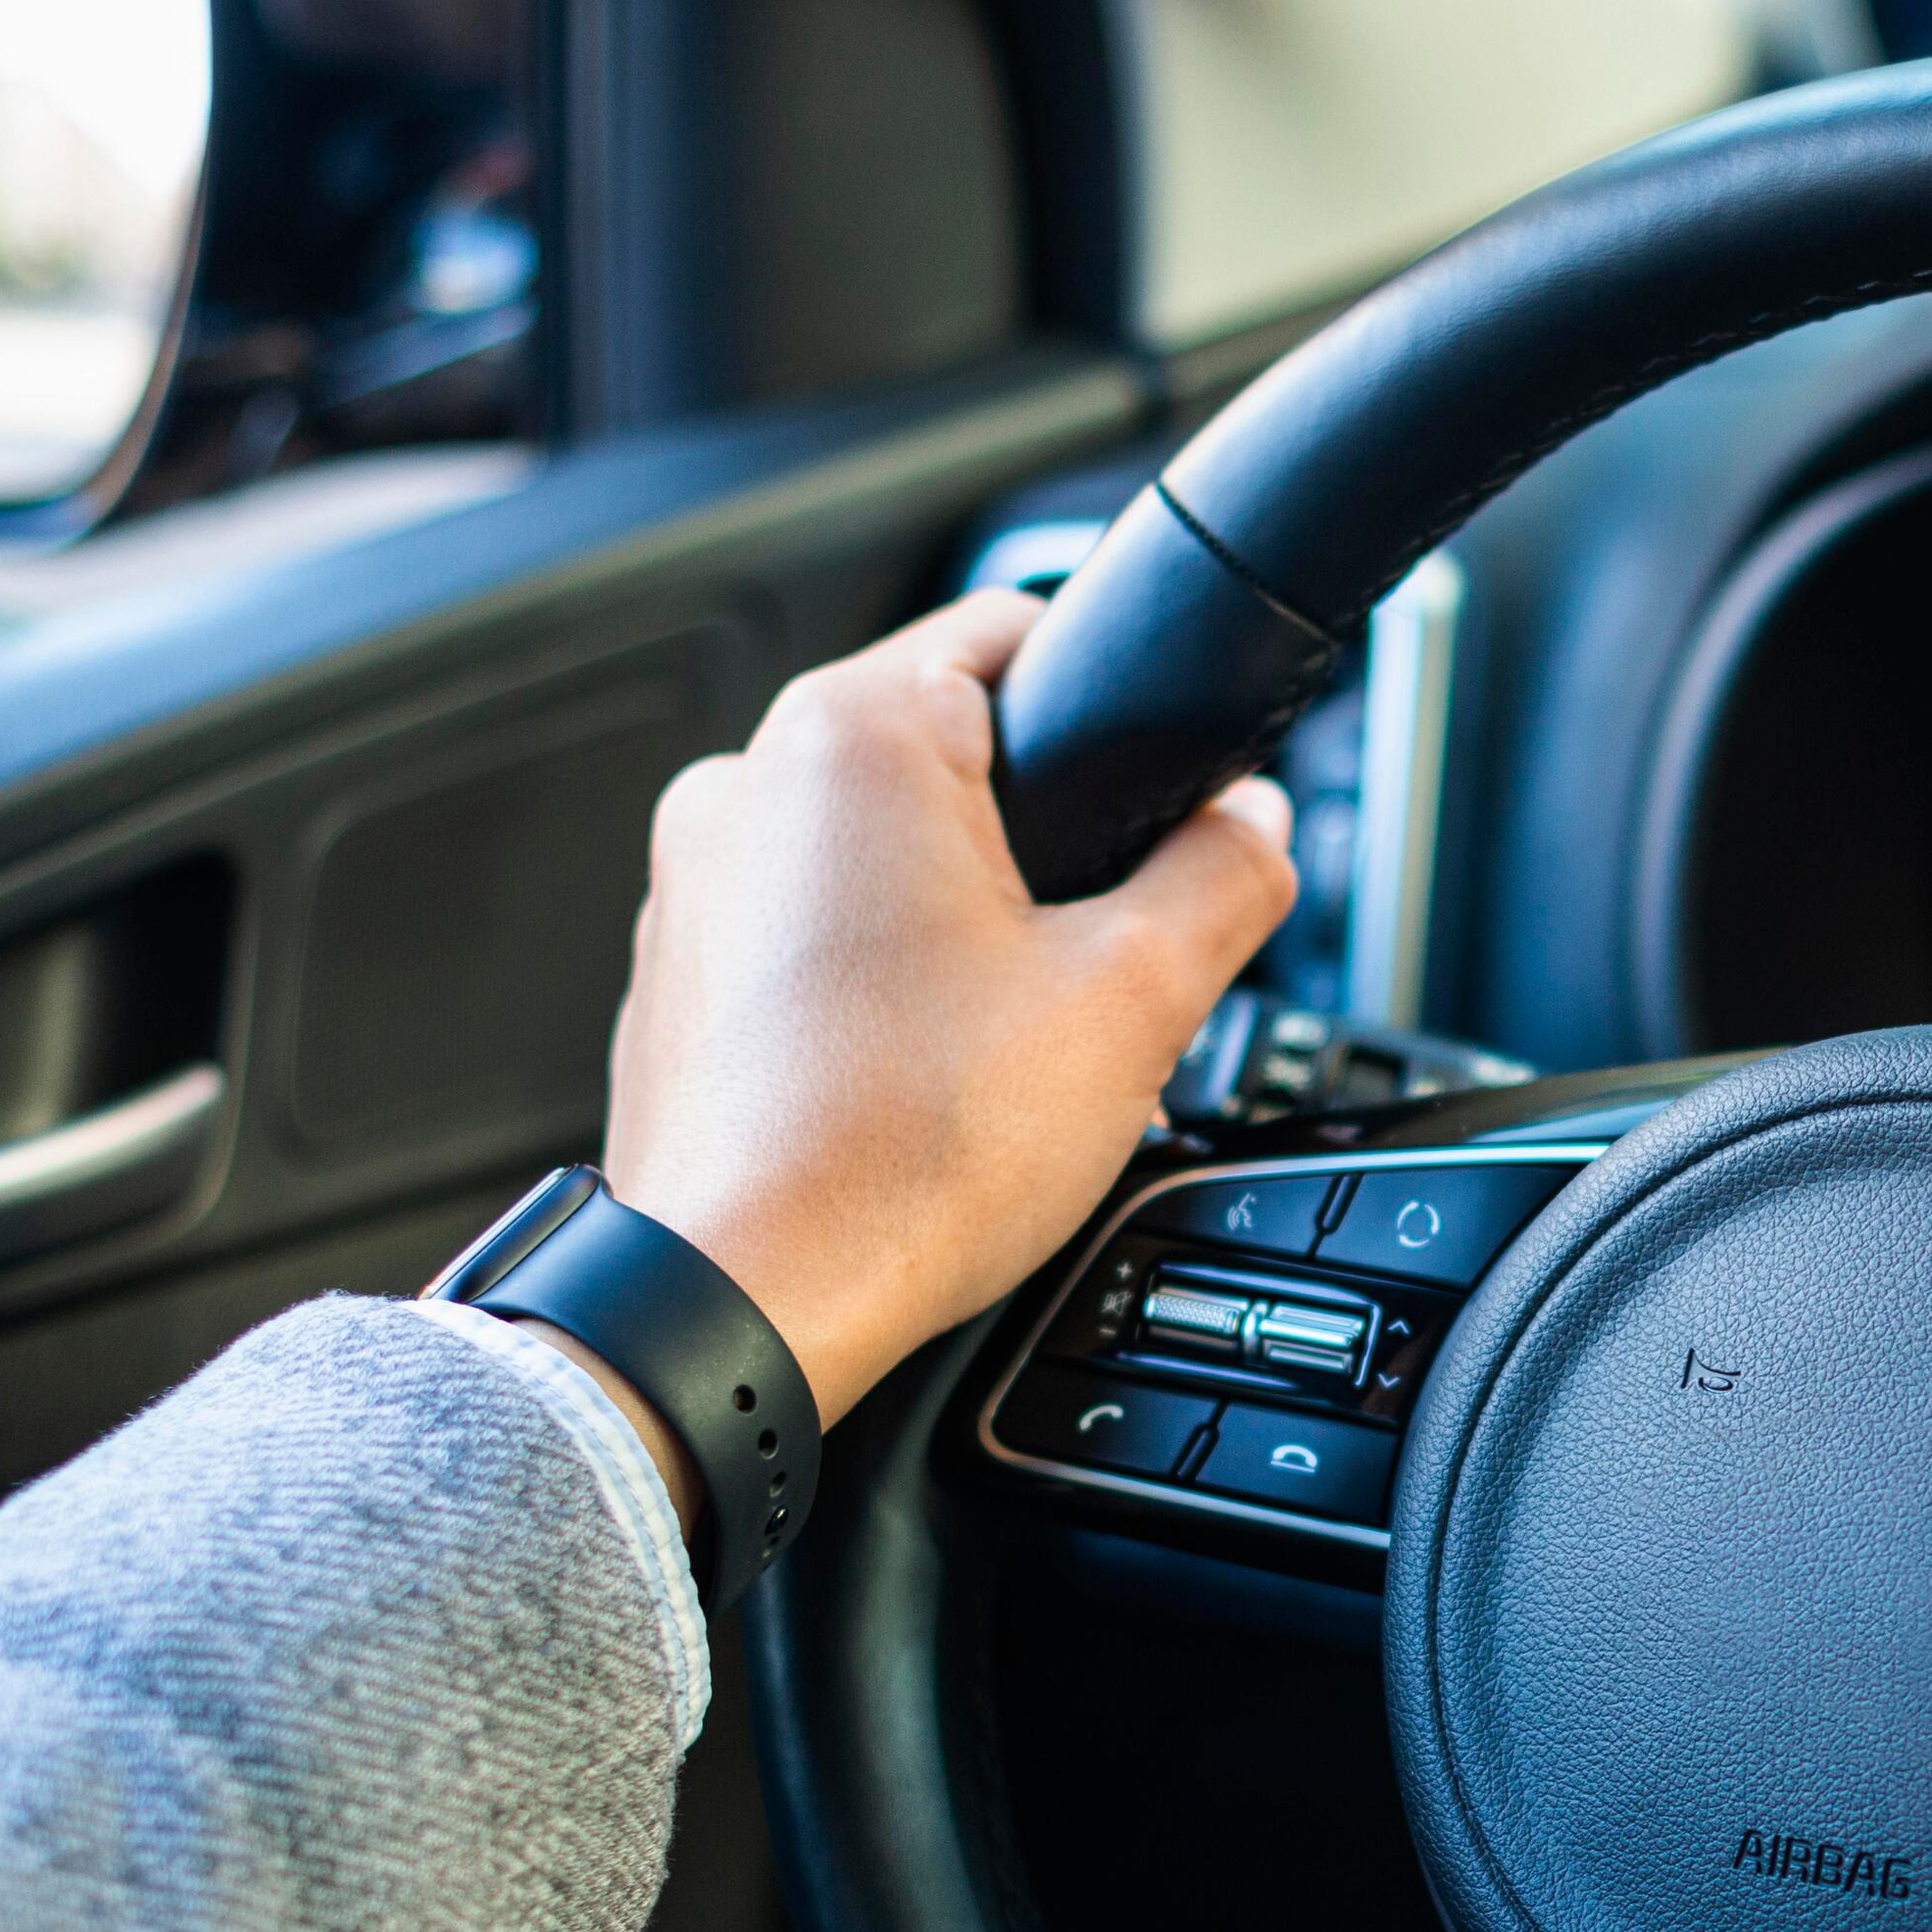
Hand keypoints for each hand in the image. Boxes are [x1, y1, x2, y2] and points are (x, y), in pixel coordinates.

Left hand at [600, 588, 1295, 1424]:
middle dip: (1047, 857)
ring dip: (964, 932)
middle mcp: (745, 783)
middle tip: (1101, 972)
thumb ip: (1223, 879)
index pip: (1019, 630)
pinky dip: (880, 996)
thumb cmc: (904, 1150)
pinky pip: (810, 947)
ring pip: (879, 863)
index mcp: (853, 734)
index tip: (1159, 801)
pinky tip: (930, 1091)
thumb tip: (1254, 830)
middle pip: (952, 762)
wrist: (746, 1300)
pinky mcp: (677, 983)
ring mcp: (692, 887)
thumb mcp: (1135, 998)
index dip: (1117, 714)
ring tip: (1014, 1054)